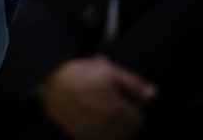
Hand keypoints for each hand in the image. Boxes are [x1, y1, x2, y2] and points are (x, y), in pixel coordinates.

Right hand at [36, 55, 157, 139]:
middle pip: (129, 132)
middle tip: (120, 108)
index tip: (128, 101)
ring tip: (110, 117)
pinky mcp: (78, 136)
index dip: (136, 108)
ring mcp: (91, 132)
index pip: (138, 119)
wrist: (49, 79)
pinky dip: (103, 137)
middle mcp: (105, 124)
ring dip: (118, 131)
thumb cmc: (80, 72)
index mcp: (115, 108)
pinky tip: (98, 126)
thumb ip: (133, 83)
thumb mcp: (108, 69)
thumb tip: (153, 93)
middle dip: (128, 121)